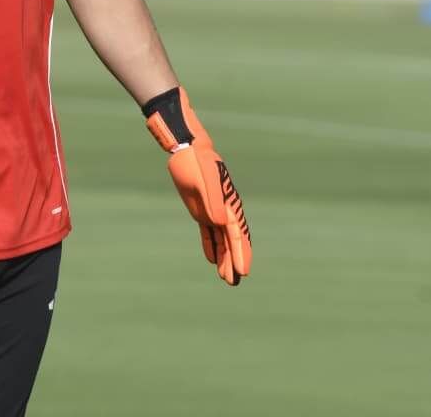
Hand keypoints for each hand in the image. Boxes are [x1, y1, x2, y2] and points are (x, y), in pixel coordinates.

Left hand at [142, 87, 251, 284]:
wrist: (187, 149)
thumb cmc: (197, 161)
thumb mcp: (203, 179)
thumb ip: (212, 200)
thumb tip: (220, 222)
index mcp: (229, 203)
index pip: (237, 234)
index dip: (241, 253)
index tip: (243, 271)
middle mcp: (224, 209)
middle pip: (232, 240)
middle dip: (234, 261)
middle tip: (234, 282)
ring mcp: (213, 210)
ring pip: (221, 239)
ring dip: (224, 257)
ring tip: (225, 278)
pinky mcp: (201, 209)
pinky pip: (208, 232)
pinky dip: (211, 245)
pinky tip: (211, 259)